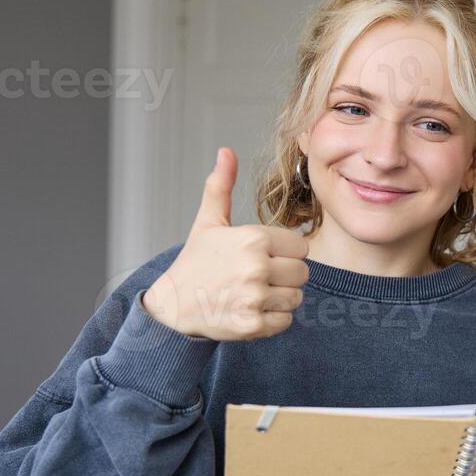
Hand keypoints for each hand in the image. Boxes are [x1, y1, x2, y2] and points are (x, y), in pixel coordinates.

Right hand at [142, 147, 309, 340]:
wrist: (172, 305)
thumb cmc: (195, 263)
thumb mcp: (208, 222)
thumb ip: (222, 187)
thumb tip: (226, 152)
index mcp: (252, 239)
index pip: (301, 248)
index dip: (286, 253)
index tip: (266, 257)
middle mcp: (255, 267)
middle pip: (303, 274)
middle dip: (286, 277)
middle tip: (260, 278)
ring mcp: (254, 297)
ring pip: (296, 298)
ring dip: (280, 299)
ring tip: (254, 294)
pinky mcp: (252, 324)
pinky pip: (285, 322)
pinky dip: (273, 320)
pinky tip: (251, 310)